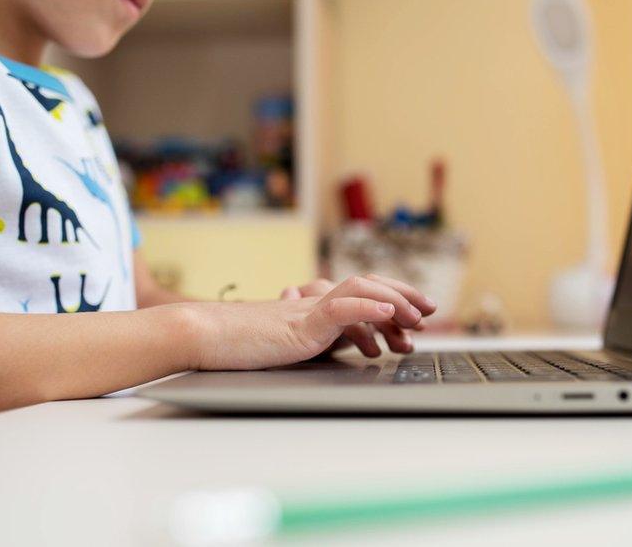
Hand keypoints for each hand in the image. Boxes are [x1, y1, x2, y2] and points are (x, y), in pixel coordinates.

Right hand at [177, 275, 435, 370]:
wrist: (203, 336)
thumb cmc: (238, 345)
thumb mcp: (289, 344)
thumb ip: (319, 340)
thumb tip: (355, 345)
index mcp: (314, 308)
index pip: (363, 292)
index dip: (394, 297)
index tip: (417, 313)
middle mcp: (314, 303)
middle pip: (368, 285)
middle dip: (404, 296)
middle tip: (428, 313)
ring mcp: (306, 310)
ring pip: (359, 290)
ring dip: (393, 302)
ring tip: (414, 319)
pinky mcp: (297, 324)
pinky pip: (338, 309)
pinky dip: (367, 309)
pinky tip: (387, 315)